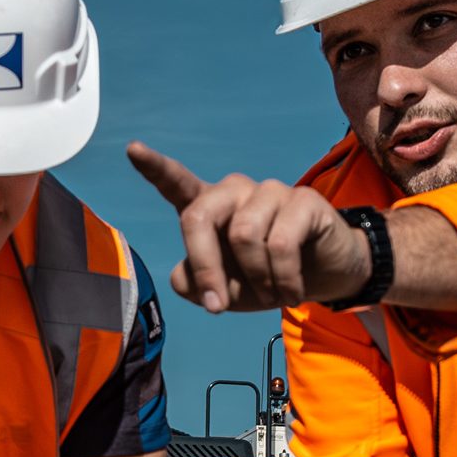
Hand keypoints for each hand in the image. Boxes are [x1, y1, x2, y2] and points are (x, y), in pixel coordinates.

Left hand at [127, 141, 368, 312]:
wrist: (323, 278)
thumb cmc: (264, 278)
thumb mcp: (225, 290)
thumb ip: (196, 284)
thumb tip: (184, 278)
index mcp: (208, 207)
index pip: (176, 182)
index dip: (154, 167)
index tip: (133, 150)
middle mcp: (234, 192)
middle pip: (198, 217)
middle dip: (205, 267)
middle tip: (218, 306)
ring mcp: (269, 191)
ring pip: (243, 235)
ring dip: (256, 279)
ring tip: (271, 296)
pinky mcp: (303, 200)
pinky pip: (281, 243)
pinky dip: (283, 280)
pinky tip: (292, 293)